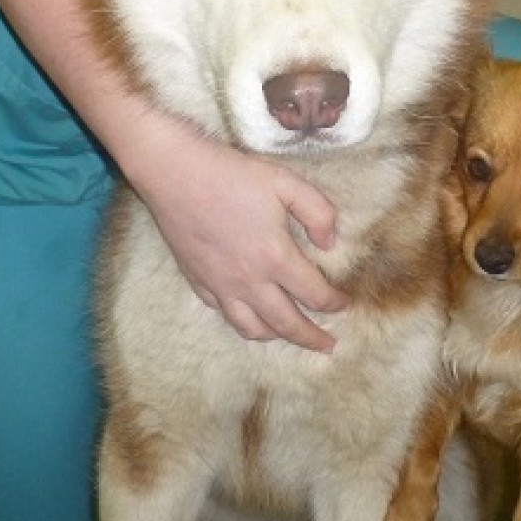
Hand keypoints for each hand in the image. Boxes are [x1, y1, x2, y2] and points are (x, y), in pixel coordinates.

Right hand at [125, 123, 347, 352]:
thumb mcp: (285, 182)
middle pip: (286, 323)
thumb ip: (318, 212)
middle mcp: (249, 281)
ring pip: (252, 328)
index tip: (346, 303)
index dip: (335, 303)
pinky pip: (223, 313)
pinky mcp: (198, 281)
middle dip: (311, 338)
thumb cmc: (231, 174)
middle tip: (327, 346)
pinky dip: (242, 320)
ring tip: (289, 335)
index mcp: (276, 257)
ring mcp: (220, 285)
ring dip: (276, 336)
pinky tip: (248, 314)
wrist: (175, 174)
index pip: (314, 295)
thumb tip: (330, 242)